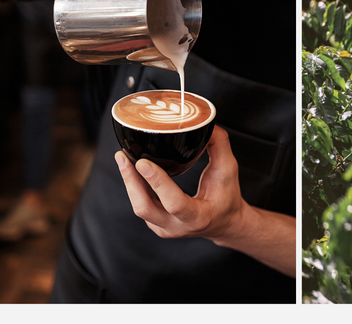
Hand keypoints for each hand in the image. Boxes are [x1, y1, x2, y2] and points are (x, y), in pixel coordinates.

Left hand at [114, 126, 246, 241]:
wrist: (225, 223)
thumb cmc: (227, 196)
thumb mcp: (228, 170)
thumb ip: (219, 146)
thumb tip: (206, 123)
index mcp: (199, 216)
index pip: (174, 203)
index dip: (157, 183)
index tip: (142, 162)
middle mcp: (178, 226)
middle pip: (145, 208)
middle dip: (131, 181)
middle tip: (123, 156)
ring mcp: (164, 228)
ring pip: (139, 207)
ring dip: (129, 182)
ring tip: (123, 158)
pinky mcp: (156, 225)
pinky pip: (141, 205)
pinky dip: (135, 187)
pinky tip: (132, 170)